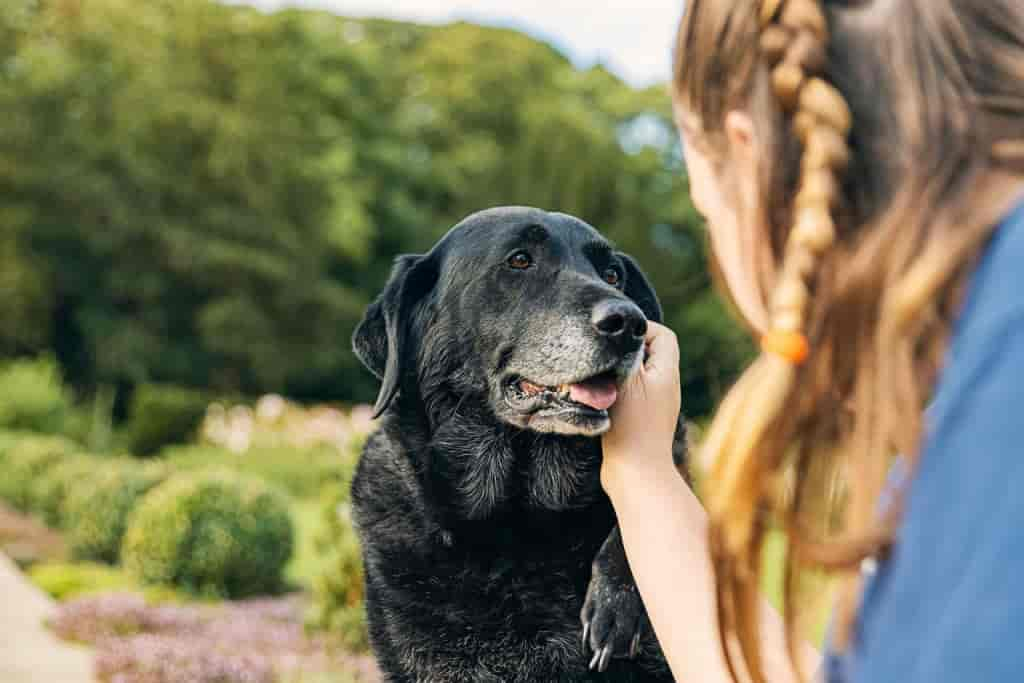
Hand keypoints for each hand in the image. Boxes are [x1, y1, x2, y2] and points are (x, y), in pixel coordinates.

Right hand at [602, 322, 681, 492]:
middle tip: (603, 357)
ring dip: (616, 373)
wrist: (637, 476)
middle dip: (624, 351)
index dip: (640, 328)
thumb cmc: (632, 427)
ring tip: (599, 380)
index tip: (615, 337)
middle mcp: (665, 387)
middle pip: (649, 353)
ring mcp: (655, 405)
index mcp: (667, 372)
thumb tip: (619, 334)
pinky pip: (629, 395)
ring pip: (636, 375)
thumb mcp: (627, 381)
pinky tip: (599, 401)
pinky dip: (614, 392)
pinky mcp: (641, 421)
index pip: (662, 334)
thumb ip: (624, 353)